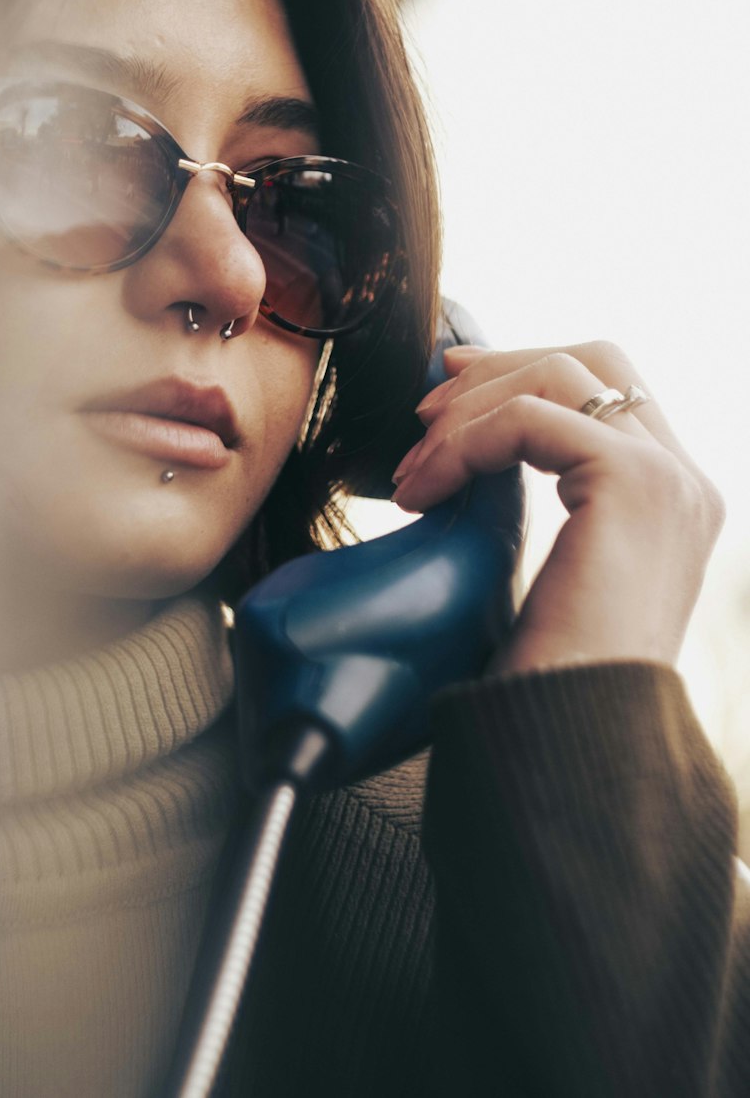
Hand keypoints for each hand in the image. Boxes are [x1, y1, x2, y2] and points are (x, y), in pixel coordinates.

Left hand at [391, 341, 724, 676]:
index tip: (450, 391)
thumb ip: (542, 498)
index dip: (524, 372)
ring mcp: (667, 477)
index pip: (608, 389)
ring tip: (413, 469)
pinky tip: (423, 492)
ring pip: (557, 374)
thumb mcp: (552, 566)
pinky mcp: (632, 482)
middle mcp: (685, 480)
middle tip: (426, 408)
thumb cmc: (548, 677)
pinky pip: (528, 418)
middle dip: (500, 367)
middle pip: (592, 359)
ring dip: (469, 409)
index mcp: (673, 499)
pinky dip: (464, 443)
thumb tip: (473, 438)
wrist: (571, 739)